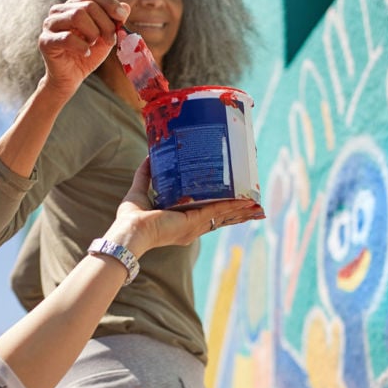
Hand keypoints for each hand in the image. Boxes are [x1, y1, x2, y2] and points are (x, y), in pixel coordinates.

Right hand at [39, 0, 130, 97]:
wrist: (71, 77)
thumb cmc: (87, 55)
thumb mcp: (106, 37)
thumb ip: (114, 22)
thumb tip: (126, 6)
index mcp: (74, 5)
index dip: (110, 3)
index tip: (122, 17)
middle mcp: (59, 11)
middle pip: (88, 5)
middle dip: (105, 24)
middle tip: (110, 40)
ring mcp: (50, 24)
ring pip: (77, 16)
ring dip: (93, 33)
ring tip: (93, 45)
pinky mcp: (45, 41)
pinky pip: (68, 38)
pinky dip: (82, 47)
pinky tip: (86, 53)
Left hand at [105, 157, 266, 256]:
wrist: (130, 231)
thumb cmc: (131, 219)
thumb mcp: (140, 190)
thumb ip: (146, 175)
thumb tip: (150, 156)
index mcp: (181, 222)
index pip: (206, 214)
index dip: (220, 207)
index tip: (232, 199)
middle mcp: (191, 227)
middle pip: (221, 217)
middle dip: (238, 212)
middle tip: (254, 206)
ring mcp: (194, 226)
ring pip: (224, 215)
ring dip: (241, 210)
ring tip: (257, 206)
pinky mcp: (194, 221)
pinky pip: (218, 211)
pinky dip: (232, 206)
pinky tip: (245, 202)